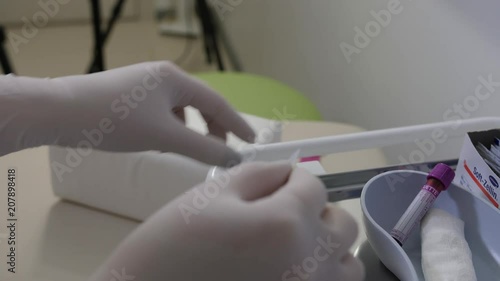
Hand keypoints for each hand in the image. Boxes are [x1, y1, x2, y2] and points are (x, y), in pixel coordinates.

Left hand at [0, 62, 254, 165]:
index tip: (251, 140)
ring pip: (180, 109)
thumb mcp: (165, 137)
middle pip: (200, 103)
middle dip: (213, 128)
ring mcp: (144, 84)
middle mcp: (162, 76)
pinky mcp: (130, 95)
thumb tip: (232, 157)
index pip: (217, 102)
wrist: (60, 112)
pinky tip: (162, 142)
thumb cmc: (115, 120)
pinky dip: (170, 128)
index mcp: (175, 78)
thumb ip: (203, 148)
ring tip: (191, 150)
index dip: (237, 123)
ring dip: (191, 130)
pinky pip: (162, 112)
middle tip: (222, 151)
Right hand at [89, 162, 363, 280]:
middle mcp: (310, 264)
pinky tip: (292, 270)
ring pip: (348, 265)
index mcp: (287, 224)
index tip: (277, 182)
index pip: (314, 186)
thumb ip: (263, 173)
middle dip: (316, 210)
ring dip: (329, 247)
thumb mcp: (215, 192)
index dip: (294, 178)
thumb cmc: (173, 241)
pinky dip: (322, 276)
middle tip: (283, 212)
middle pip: (341, 224)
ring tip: (296, 246)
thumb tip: (289, 173)